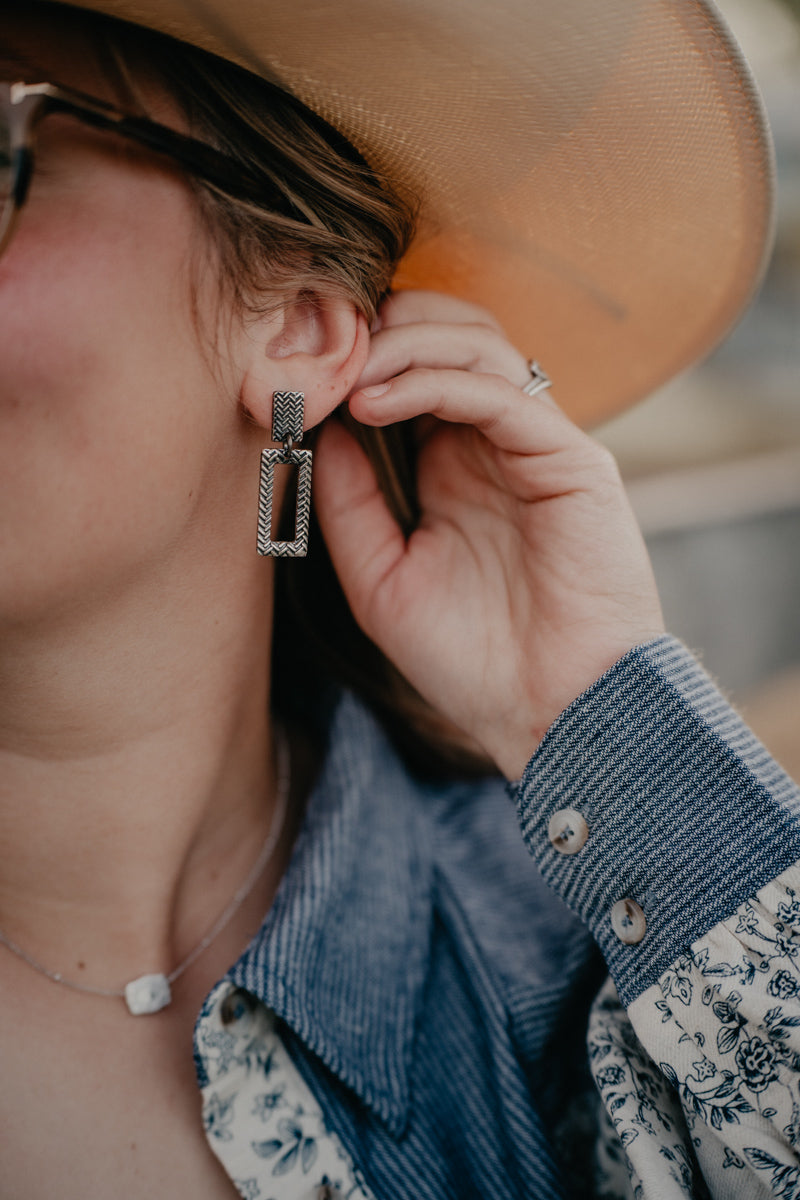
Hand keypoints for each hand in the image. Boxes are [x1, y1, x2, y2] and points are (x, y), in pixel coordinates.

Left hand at [315, 291, 663, 777]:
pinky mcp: (572, 462)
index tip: (304, 369)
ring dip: (406, 345)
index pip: (416, 372)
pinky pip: (503, 395)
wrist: (550, 716)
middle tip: (329, 353)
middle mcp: (498, 447)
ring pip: (480, 347)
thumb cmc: (473, 663)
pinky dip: (437, 382)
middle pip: (452, 336)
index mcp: (456, 468)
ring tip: (350, 377)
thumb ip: (349, 506)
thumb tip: (319, 429)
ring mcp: (537, 449)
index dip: (362, 357)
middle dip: (386, 328)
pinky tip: (379, 403)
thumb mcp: (381, 580)